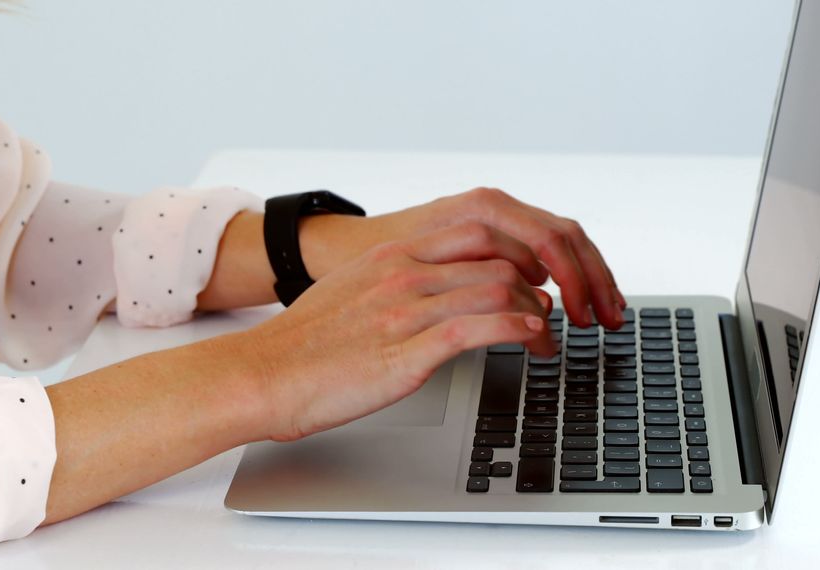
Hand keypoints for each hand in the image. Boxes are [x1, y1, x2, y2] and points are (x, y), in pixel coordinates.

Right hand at [223, 222, 555, 441]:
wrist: (264, 374)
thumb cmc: (308, 341)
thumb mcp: (355, 288)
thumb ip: (399, 278)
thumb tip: (442, 286)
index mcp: (393, 254)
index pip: (478, 231)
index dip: (520, 251)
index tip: (537, 274)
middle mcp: (403, 272)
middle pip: (498, 256)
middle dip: (540, 279)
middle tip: (555, 304)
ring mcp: (405, 310)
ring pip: (497, 289)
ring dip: (537, 313)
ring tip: (547, 337)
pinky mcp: (406, 351)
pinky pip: (478, 329)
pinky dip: (517, 331)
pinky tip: (532, 340)